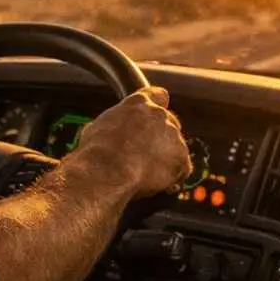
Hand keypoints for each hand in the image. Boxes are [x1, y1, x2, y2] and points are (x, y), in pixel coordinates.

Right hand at [73, 87, 190, 199]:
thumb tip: (103, 132)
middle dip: (161, 139)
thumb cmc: (97, 150)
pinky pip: (182, 168)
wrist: (108, 169)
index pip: (158, 95)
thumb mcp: (96, 128)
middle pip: (170, 124)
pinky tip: (160, 185)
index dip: (158, 105)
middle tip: (145, 156)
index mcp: (138, 103)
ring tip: (146, 174)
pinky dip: (174, 177)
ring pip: (175, 148)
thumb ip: (110, 126)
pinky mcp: (181, 157)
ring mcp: (173, 135)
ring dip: (165, 159)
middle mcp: (159, 115)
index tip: (156, 115)